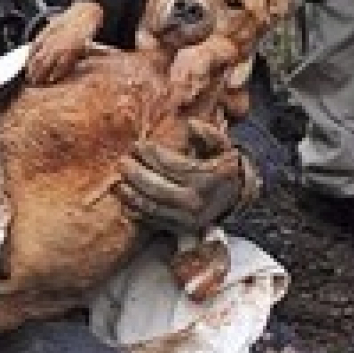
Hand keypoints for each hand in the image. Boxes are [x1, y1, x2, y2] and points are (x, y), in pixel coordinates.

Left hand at [115, 120, 260, 233]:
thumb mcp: (224, 148)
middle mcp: (195, 201)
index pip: (171, 166)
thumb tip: (192, 124)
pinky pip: (153, 221)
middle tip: (122, 162)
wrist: (235, 198)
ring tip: (118, 182)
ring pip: (151, 207)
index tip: (138, 145)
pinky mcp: (179, 228)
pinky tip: (125, 200)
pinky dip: (136, 212)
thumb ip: (209, 135)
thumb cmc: (224, 168)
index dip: (152, 155)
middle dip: (136, 174)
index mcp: (206, 179)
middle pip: (157, 188)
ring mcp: (186, 218)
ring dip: (131, 195)